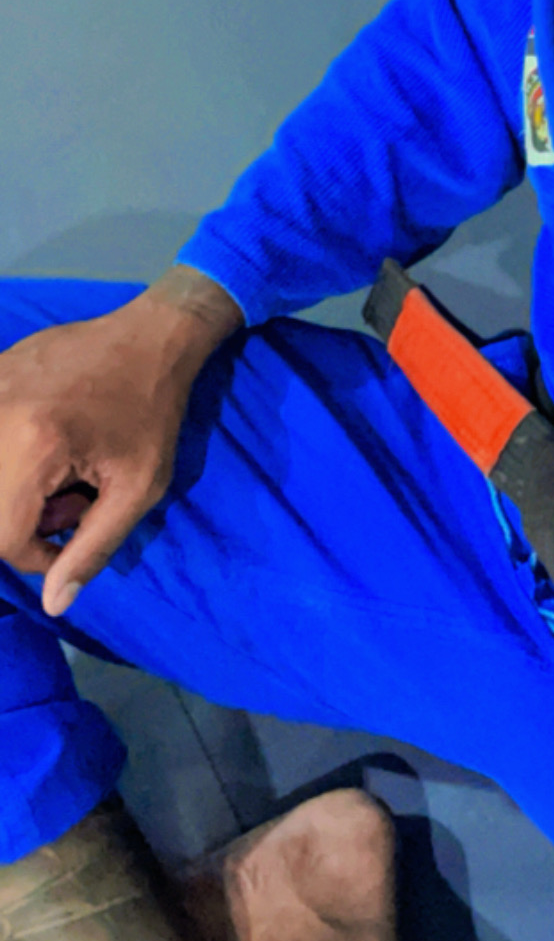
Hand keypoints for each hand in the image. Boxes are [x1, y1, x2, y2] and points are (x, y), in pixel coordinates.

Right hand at [0, 274, 239, 616]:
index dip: (36, 555)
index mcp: (34, 444)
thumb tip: (54, 604)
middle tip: (72, 498)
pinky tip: (48, 444)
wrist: (151, 336)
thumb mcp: (139, 488)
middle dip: (25, 519)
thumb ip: (94, 548)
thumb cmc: (152, 412)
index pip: (2, 535)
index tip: (74, 535)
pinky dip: (10, 458)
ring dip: (15, 490)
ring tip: (62, 471)